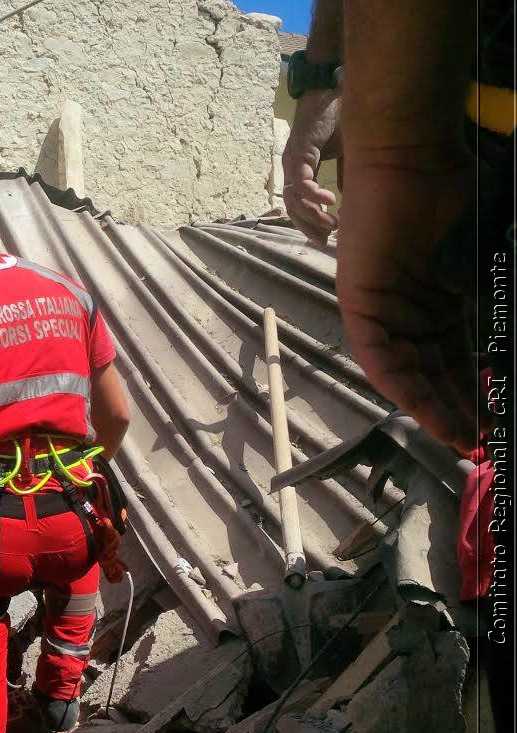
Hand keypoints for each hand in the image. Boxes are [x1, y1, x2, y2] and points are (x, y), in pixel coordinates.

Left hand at [282, 89, 341, 243]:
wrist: (332, 90)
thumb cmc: (338, 119)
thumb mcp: (346, 154)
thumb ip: (344, 176)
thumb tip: (351, 201)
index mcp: (301, 171)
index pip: (298, 205)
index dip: (308, 224)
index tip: (324, 239)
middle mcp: (292, 168)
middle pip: (292, 207)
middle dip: (308, 226)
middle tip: (325, 239)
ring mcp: (293, 160)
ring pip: (294, 198)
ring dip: (311, 215)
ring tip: (331, 224)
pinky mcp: (299, 151)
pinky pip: (301, 179)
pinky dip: (313, 193)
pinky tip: (329, 200)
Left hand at [337, 148, 476, 452]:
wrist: (414, 159)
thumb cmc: (457, 194)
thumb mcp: (488, 261)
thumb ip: (497, 304)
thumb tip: (507, 352)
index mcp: (446, 301)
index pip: (462, 358)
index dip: (480, 391)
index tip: (497, 423)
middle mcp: (414, 312)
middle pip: (436, 373)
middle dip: (458, 409)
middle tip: (480, 444)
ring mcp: (386, 309)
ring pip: (408, 372)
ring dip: (432, 406)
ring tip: (457, 437)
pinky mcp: (359, 304)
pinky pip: (378, 356)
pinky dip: (399, 383)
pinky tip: (421, 409)